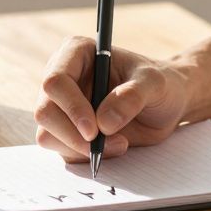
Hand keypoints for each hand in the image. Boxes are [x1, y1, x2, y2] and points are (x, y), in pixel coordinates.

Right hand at [34, 36, 190, 162]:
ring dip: (80, 149)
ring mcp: (62, 106)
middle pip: (45, 112)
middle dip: (73, 136)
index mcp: (77, 53)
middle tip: (102, 145)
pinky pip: (63, 151)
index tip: (94, 130)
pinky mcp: (67, 130)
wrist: (165, 106)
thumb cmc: (160, 85)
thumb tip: (104, 123)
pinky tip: (112, 147)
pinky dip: (85, 156)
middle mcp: (63, 78)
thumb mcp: (155, 84)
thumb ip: (132, 97)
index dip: (71, 108)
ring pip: (48, 135)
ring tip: (119, 144)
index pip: (55, 81)